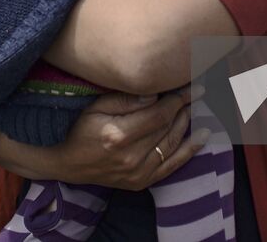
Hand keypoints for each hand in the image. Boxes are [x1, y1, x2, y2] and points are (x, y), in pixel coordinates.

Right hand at [0, 89, 207, 190]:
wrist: (64, 163)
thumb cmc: (78, 128)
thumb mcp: (95, 106)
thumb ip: (125, 99)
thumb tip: (155, 92)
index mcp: (118, 136)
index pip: (159, 113)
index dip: (179, 98)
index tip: (193, 83)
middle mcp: (131, 158)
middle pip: (169, 127)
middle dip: (188, 106)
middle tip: (202, 88)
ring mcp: (137, 173)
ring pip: (173, 143)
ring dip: (190, 122)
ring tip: (201, 104)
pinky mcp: (140, 182)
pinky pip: (171, 165)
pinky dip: (189, 150)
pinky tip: (202, 135)